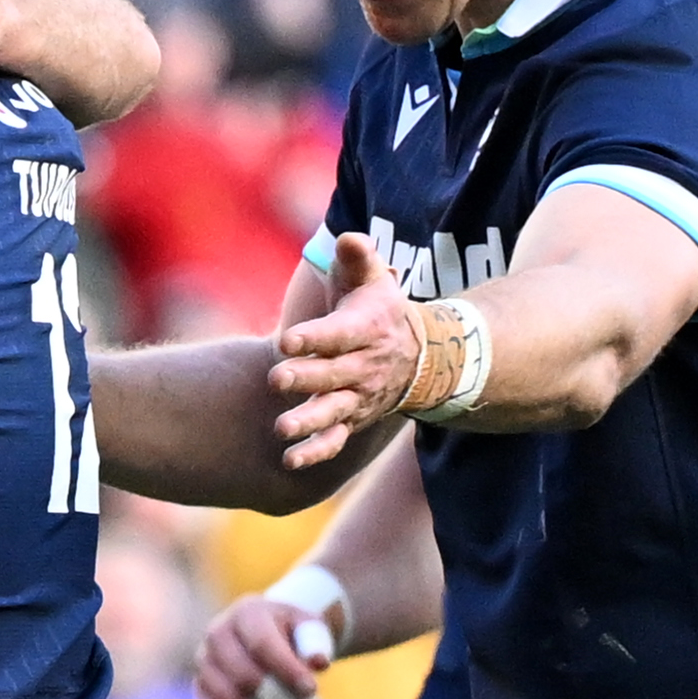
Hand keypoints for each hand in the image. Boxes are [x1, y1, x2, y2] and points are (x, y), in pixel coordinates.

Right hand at [194, 597, 333, 698]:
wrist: (266, 629)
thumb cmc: (291, 631)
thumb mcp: (309, 626)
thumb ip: (316, 640)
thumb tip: (318, 662)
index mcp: (245, 613)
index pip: (261, 644)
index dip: (285, 669)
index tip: (312, 690)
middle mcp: (217, 634)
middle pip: (241, 674)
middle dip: (277, 697)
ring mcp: (204, 662)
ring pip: (226, 698)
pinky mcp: (201, 688)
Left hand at [267, 232, 422, 466]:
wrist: (421, 357)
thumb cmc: (380, 310)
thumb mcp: (374, 280)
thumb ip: (359, 258)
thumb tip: (349, 237)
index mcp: (363, 330)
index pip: (337, 334)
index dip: (314, 337)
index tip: (287, 338)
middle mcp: (361, 367)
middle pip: (331, 375)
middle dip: (304, 377)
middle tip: (276, 379)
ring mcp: (356, 397)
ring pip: (332, 412)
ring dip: (308, 421)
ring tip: (282, 429)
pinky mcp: (351, 420)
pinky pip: (335, 441)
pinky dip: (316, 453)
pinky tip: (290, 461)